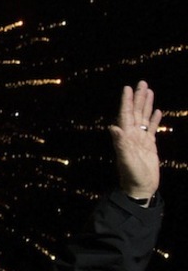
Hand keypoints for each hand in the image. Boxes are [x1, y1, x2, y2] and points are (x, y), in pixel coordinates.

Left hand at [109, 80, 162, 199]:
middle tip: (141, 82)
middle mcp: (132, 136)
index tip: (127, 88)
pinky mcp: (150, 145)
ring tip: (149, 91)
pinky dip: (154, 119)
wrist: (141, 188)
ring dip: (146, 104)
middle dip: (138, 98)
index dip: (126, 102)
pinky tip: (157, 111)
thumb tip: (113, 127)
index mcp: (125, 137)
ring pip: (144, 118)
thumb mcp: (126, 159)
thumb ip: (120, 143)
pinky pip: (151, 129)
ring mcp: (140, 140)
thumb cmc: (132, 175)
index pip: (126, 115)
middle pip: (135, 112)